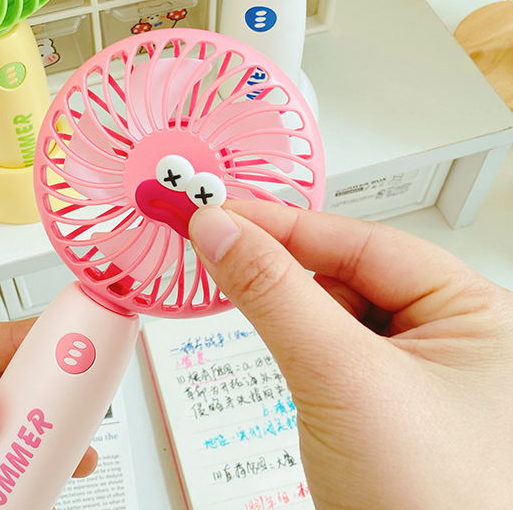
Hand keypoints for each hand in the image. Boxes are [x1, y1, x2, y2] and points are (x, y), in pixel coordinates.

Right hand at [189, 201, 512, 509]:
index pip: (359, 239)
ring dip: (288, 310)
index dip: (280, 223)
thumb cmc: (435, 508)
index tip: (217, 212)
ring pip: (339, 315)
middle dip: (281, 267)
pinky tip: (281, 353)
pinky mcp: (394, 411)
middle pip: (349, 273)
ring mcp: (426, 379)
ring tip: (243, 300)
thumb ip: (274, 292)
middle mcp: (458, 341)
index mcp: (477, 314)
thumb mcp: (341, 379)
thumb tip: (221, 230)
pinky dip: (299, 346)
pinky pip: (338, 355)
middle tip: (215, 249)